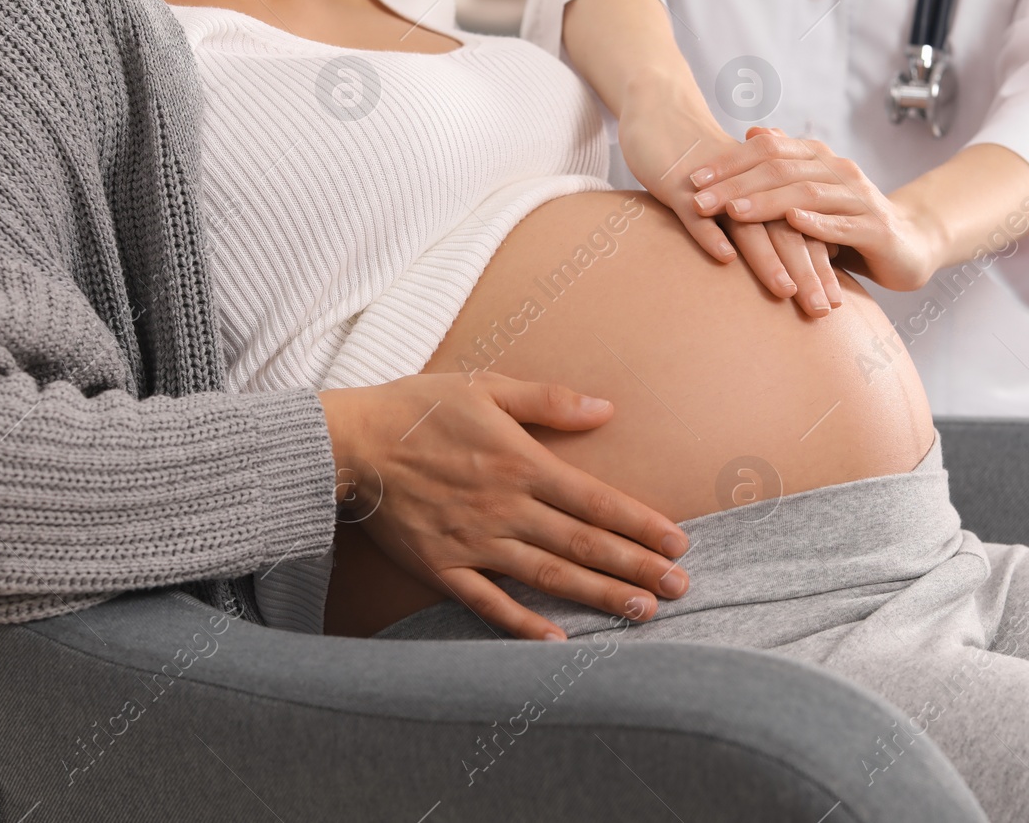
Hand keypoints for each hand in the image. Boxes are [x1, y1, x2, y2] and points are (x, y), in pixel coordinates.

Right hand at [318, 373, 691, 640]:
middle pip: (583, 543)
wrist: (348, 443)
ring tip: (642, 614)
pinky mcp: (443, 567)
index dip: (641, 524)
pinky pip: (489, 603)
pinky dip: (524, 625)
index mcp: (521, 463)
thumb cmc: (418, 409)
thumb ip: (549, 400)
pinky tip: (559, 641)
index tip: (678, 544)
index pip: (595, 500)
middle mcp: (504, 507)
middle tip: (680, 589)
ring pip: (549, 575)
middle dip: (636, 568)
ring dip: (598, 596)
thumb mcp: (486, 387)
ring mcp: (474, 542)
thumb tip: (606, 409)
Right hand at [615, 80, 840, 314]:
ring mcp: (713, 188)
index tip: (835, 300)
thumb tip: (794, 245)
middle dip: (805, 272)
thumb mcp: (736, 189)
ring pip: (747, 226)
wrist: (661, 113)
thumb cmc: (698, 160)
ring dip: (769, 260)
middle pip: (783, 233)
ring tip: (787, 292)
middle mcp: (747, 188)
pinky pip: (696, 213)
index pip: (800, 231)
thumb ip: (763, 214)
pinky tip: (725, 260)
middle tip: (823, 310)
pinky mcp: (678, 185)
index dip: (819, 265)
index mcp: (765, 189)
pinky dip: (711, 234)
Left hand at [689, 127, 942, 291]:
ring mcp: (859, 198)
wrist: (910, 242)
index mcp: (818, 159)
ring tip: (733, 213)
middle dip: (735, 185)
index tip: (692, 178)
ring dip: (767, 202)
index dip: (728, 162)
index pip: (768, 149)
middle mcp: (838, 171)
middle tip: (699, 200)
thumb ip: (783, 165)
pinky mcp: (876, 229)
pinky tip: (792, 224)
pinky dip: (816, 224)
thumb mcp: (811, 190)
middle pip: (781, 169)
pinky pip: (843, 224)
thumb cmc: (847, 219)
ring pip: (807, 194)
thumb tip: (750, 132)